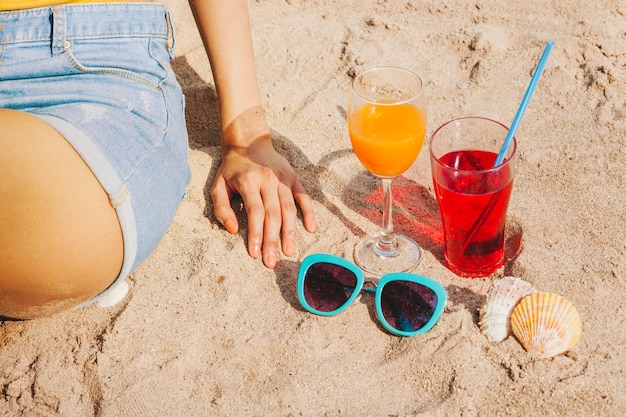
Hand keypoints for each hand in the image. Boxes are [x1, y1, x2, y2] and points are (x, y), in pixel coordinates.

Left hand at [210, 108, 316, 267]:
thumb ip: (222, 208)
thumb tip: (232, 230)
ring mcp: (283, 178)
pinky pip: (304, 197)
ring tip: (289, 251)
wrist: (249, 141)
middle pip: (273, 214)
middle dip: (272, 240)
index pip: (254, 212)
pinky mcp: (293, 178)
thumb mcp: (218, 185)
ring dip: (290, 232)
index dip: (256, 234)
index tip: (255, 253)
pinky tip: (311, 228)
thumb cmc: (231, 168)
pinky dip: (309, 212)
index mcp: (248, 180)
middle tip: (271, 262)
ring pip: (289, 208)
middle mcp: (268, 179)